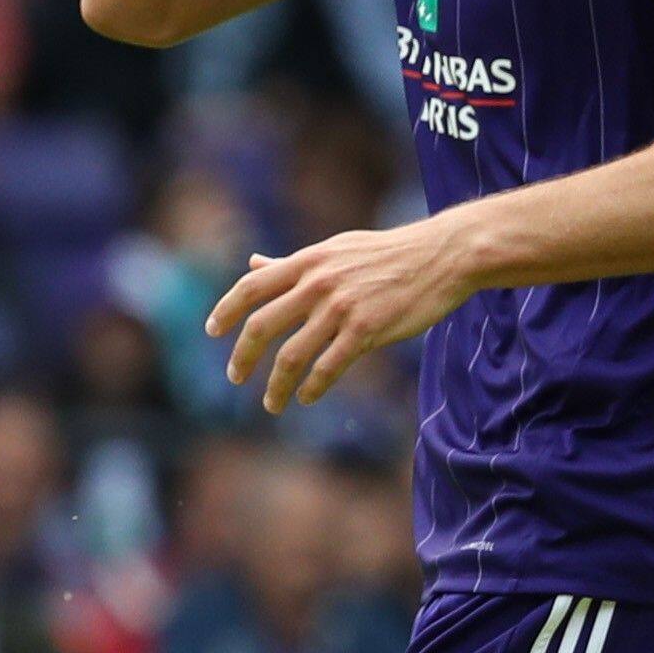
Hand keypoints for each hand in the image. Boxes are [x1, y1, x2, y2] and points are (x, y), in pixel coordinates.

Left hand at [208, 223, 478, 410]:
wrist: (441, 256)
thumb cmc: (387, 253)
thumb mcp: (335, 249)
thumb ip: (292, 263)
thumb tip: (253, 263)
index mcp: (307, 261)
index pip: (251, 287)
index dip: (225, 310)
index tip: (211, 331)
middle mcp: (317, 283)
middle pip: (261, 326)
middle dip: (243, 357)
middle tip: (235, 377)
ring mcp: (341, 307)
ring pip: (291, 355)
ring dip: (276, 385)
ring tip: (271, 403)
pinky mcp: (367, 330)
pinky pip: (328, 367)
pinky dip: (312, 388)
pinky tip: (307, 398)